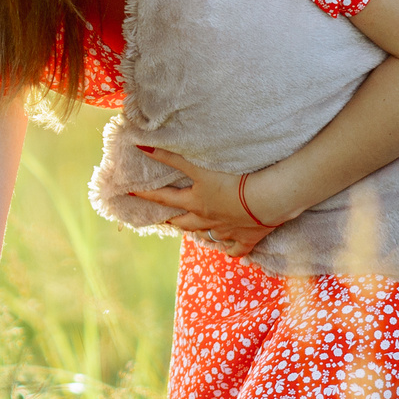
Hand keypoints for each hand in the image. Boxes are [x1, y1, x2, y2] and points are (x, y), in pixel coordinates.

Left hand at [130, 145, 288, 257]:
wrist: (268, 198)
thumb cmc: (234, 179)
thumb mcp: (200, 167)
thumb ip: (171, 156)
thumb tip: (141, 146)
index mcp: (194, 202)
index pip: (164, 198)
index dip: (146, 194)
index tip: (130, 193)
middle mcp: (207, 220)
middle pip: (184, 222)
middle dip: (173, 220)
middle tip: (165, 219)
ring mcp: (227, 231)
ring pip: (208, 235)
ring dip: (199, 233)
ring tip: (195, 230)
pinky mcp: (247, 238)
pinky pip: (236, 250)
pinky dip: (231, 251)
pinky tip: (230, 252)